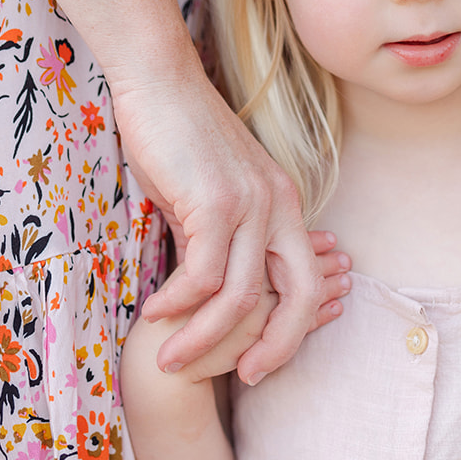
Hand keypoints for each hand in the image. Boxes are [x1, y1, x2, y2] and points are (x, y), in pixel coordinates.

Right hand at [111, 49, 331, 382]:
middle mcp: (279, 205)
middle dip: (274, 348)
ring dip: (204, 336)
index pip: (304, 283)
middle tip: (241, 378)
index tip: (254, 361)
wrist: (158, 82)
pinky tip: (155, 311)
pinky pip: (204, 274)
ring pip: (242, 296)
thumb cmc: (176, 136)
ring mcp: (251, 203)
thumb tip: (204, 292)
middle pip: (298, 298)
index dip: (289, 330)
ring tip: (169, 356)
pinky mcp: (216, 201)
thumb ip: (214, 241)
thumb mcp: (206, 197)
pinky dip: (180, 302)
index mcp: (284, 204)